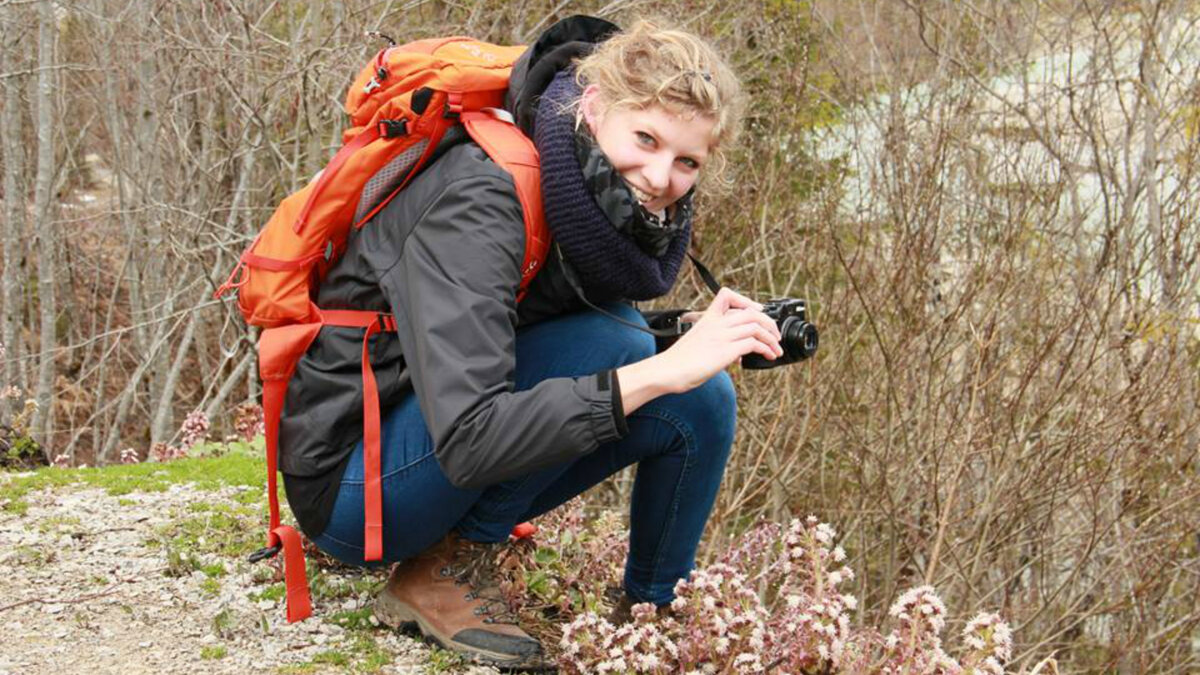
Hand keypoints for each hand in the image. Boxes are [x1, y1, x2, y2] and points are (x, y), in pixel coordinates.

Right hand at [657, 288, 782, 392]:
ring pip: (756, 327)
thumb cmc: (678, 362)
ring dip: (771, 338)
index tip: (756, 311)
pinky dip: (766, 349)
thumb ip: (717, 343)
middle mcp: (716, 324)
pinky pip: (754, 343)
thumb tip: (736, 355)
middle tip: (774, 335)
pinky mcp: (726, 351)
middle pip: (751, 312)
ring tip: (776, 348)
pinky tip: (768, 356)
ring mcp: (722, 336)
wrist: (667, 371)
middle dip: (769, 323)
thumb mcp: (698, 343)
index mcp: (707, 318)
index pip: (727, 295)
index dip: (746, 301)